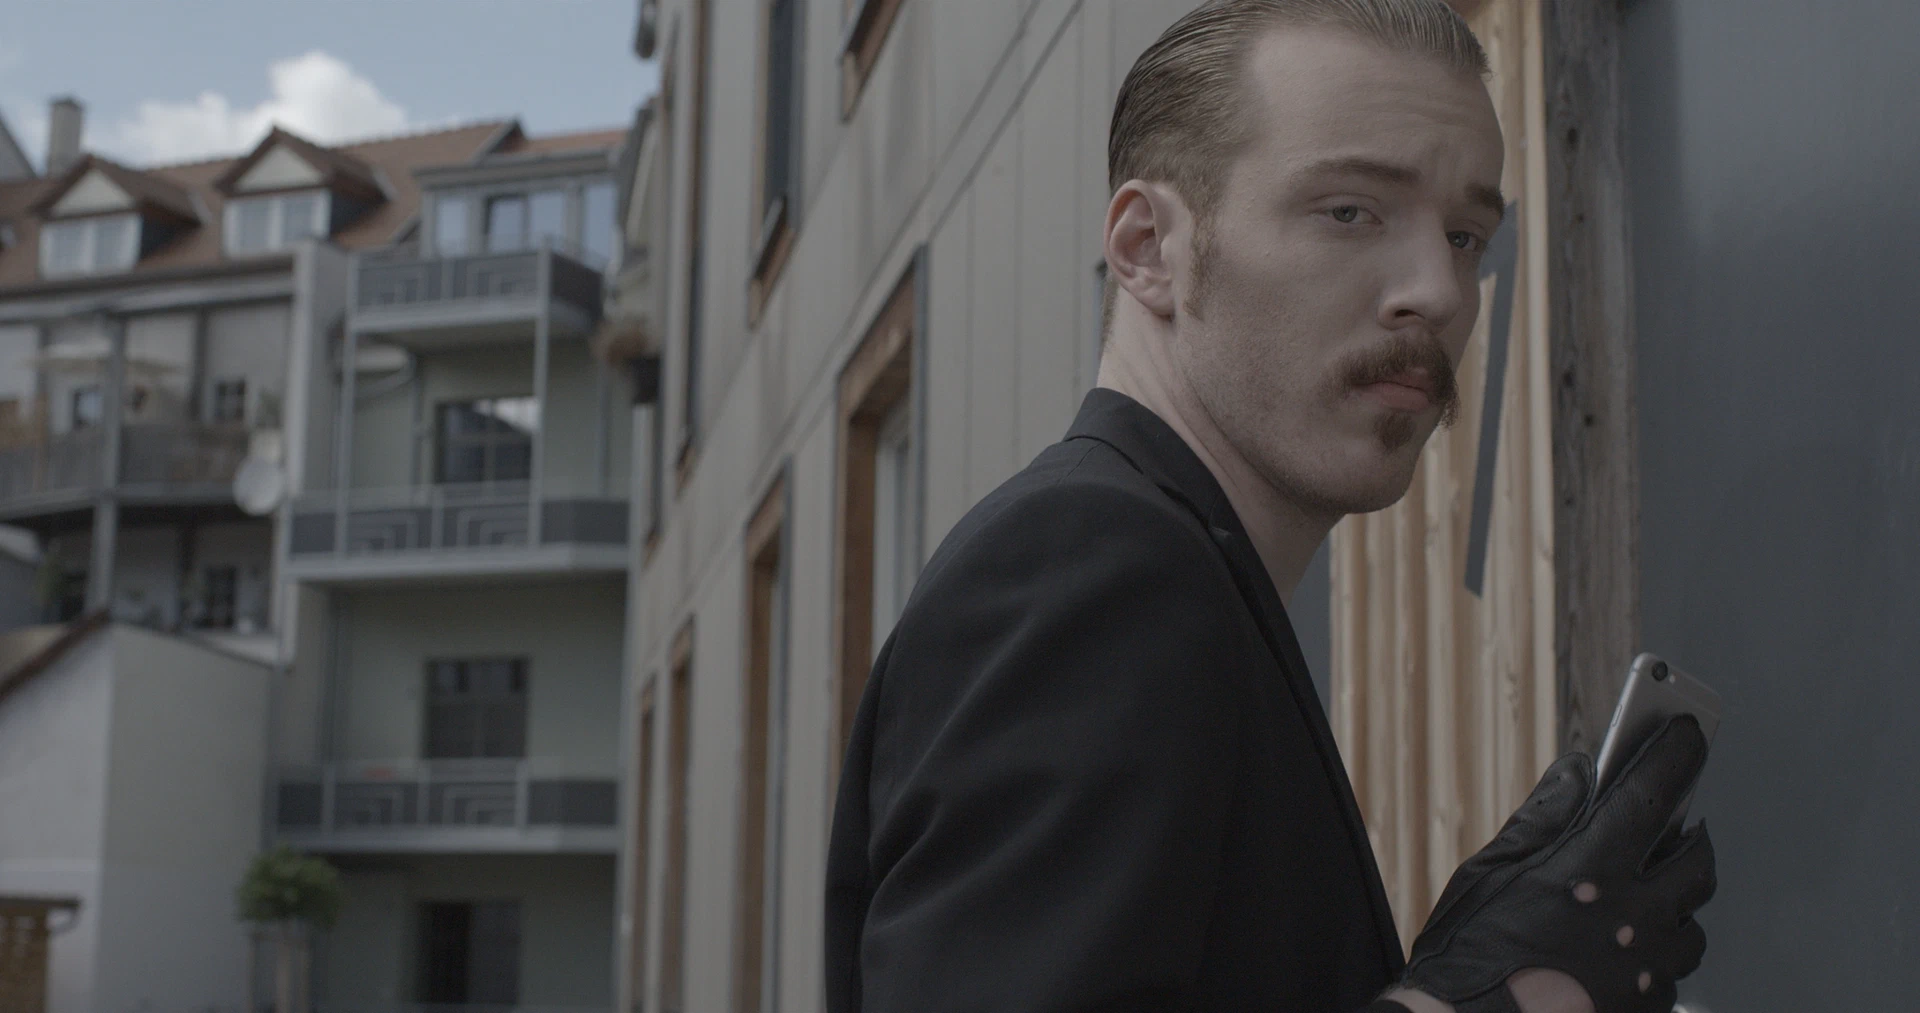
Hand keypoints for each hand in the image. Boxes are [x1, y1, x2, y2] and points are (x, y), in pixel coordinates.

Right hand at [1396, 716, 1717, 1012]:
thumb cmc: (1471, 955)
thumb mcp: (1490, 871)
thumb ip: (1544, 815)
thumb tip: (1579, 771)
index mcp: (1591, 868)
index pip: (1654, 791)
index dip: (1677, 754)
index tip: (1687, 734)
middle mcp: (1633, 915)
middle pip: (1698, 862)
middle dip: (1691, 838)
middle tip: (1673, 829)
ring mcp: (1648, 967)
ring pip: (1693, 924)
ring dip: (1676, 905)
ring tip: (1643, 899)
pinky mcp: (1648, 1005)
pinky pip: (1676, 973)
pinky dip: (1659, 955)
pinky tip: (1625, 951)